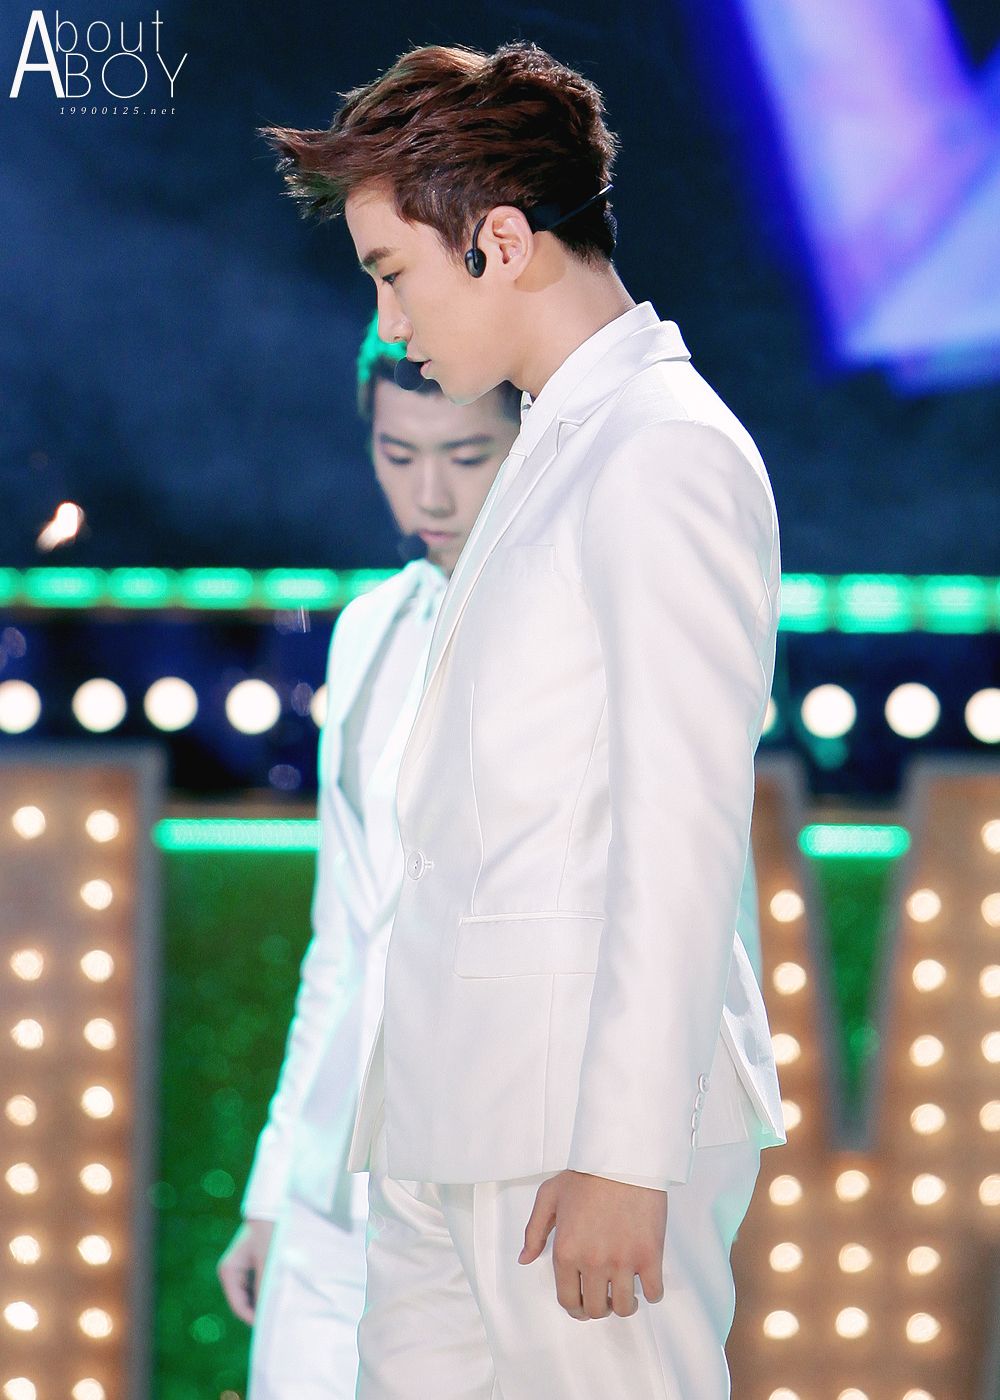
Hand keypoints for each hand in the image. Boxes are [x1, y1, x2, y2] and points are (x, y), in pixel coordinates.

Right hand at [217, 1218, 275, 1323]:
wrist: (270, 1211)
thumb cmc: (268, 1233)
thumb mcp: (267, 1261)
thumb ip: (264, 1287)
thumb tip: (263, 1312)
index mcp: (228, 1271)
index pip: (238, 1305)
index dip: (252, 1318)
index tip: (267, 1327)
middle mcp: (229, 1273)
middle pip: (242, 1303)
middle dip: (257, 1310)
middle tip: (275, 1320)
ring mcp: (237, 1271)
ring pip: (248, 1297)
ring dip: (261, 1301)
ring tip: (278, 1307)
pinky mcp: (246, 1268)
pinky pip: (253, 1288)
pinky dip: (263, 1292)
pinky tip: (275, 1294)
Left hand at [519, 1170, 665, 1319]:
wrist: (622, 1158)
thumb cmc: (586, 1175)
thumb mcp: (549, 1196)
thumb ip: (534, 1231)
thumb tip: (525, 1259)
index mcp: (566, 1252)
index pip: (568, 1300)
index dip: (575, 1308)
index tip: (582, 1305)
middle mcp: (592, 1262)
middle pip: (596, 1309)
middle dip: (599, 1308)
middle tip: (605, 1297)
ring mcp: (622, 1261)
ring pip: (624, 1307)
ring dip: (625, 1305)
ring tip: (626, 1293)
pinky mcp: (649, 1255)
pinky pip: (654, 1292)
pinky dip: (651, 1293)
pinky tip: (647, 1281)